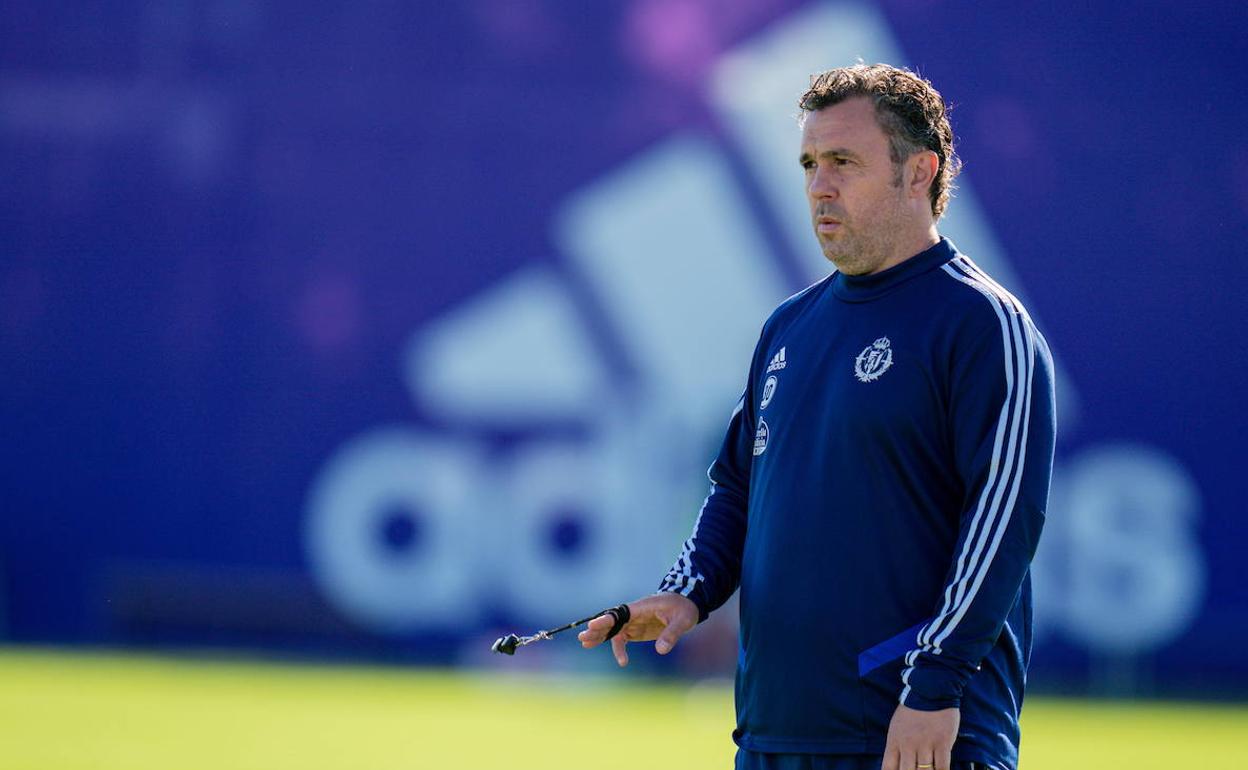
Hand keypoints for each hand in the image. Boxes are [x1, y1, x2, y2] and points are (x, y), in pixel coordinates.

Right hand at [576, 592, 697, 666]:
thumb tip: (661, 651)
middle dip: (597, 629)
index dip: (607, 619)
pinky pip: (623, 639)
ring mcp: (634, 622)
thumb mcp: (683, 620)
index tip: (593, 624)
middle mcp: (634, 614)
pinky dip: (618, 648)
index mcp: (642, 607)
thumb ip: (672, 633)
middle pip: (612, 621)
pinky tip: (620, 661)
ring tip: (585, 644)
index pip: (621, 612)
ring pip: (613, 630)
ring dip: (600, 637)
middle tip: (583, 637)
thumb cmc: (684, 608)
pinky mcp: (637, 630)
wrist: (687, 604)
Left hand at [882, 703, 959, 769]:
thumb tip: (896, 766)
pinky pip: (943, 767)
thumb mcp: (896, 726)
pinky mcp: (942, 742)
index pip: (888, 768)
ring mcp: (925, 744)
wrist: (930, 690)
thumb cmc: (913, 710)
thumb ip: (896, 746)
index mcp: (894, 740)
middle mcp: (908, 744)